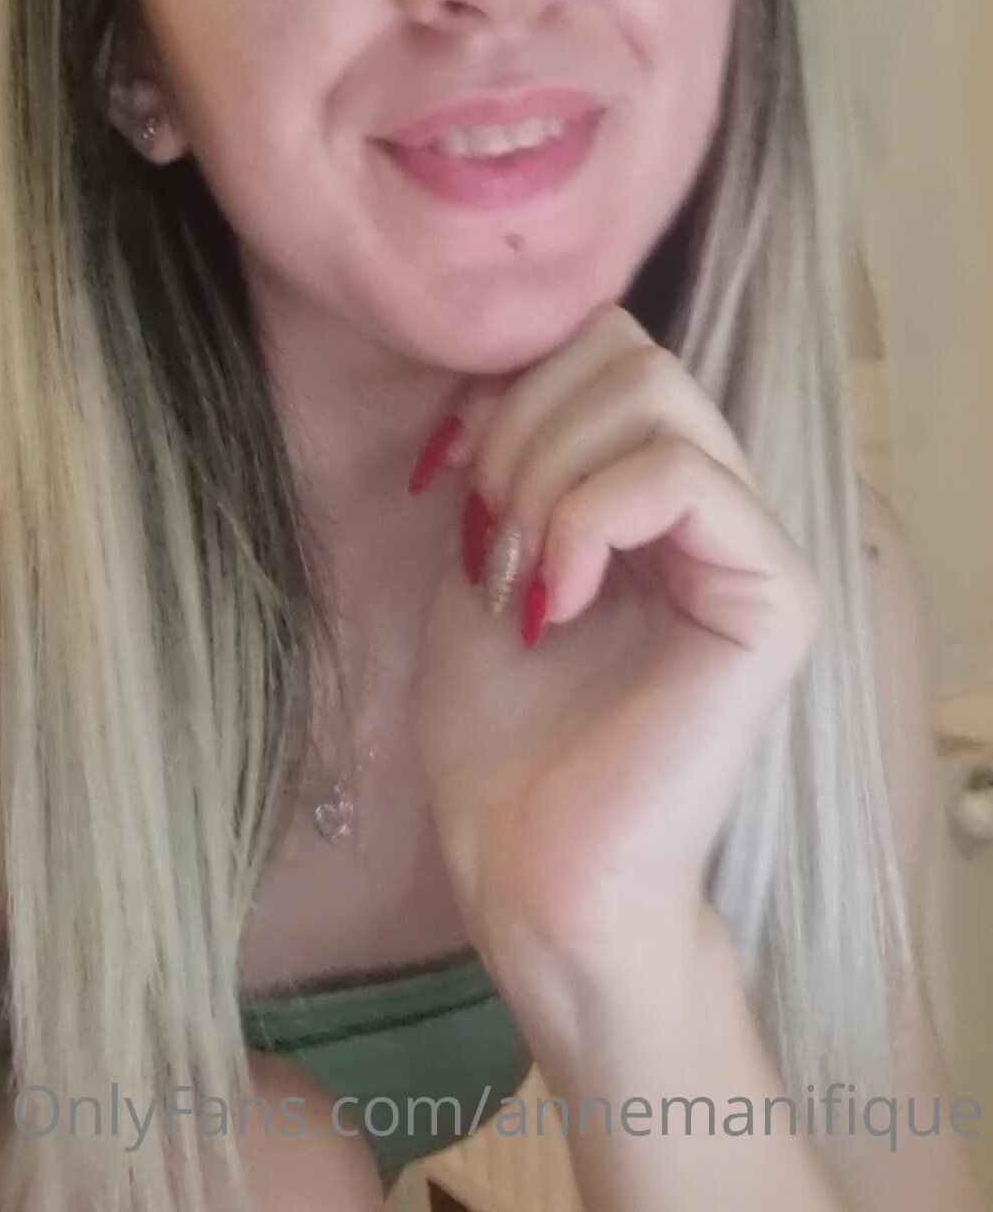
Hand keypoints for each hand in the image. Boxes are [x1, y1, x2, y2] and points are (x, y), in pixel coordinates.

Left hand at [408, 303, 824, 1041]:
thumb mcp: (478, 561)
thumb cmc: (501, 741)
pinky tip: (557, 597)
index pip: (602, 347)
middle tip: (487, 528)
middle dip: (524, 422)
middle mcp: (711, 505)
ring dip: (549, 469)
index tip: (446, 472)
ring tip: (519, 568)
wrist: (529, 872)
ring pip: (657, 394)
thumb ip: (503, 462)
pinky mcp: (774, 596)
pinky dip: (593, 515)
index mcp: (645, 492)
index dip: (509, 385)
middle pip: (629, 350)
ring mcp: (750, 546)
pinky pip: (687, 477)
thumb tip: (499, 382)